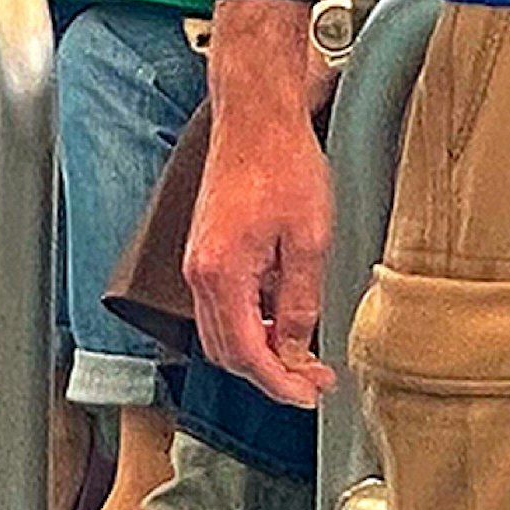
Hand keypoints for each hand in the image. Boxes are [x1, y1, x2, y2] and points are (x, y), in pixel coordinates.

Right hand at [185, 6, 333, 404]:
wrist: (256, 115)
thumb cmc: (281, 160)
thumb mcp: (310, 238)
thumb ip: (301, 302)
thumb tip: (298, 348)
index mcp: (221, 274)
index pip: (248, 354)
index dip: (279, 382)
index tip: (307, 394)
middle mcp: (200, 275)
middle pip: (228, 353)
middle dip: (270, 373)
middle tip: (311, 380)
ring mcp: (199, 264)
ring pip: (223, 334)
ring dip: (260, 351)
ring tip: (301, 354)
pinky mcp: (206, 253)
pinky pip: (223, 308)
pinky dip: (251, 324)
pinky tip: (282, 317)